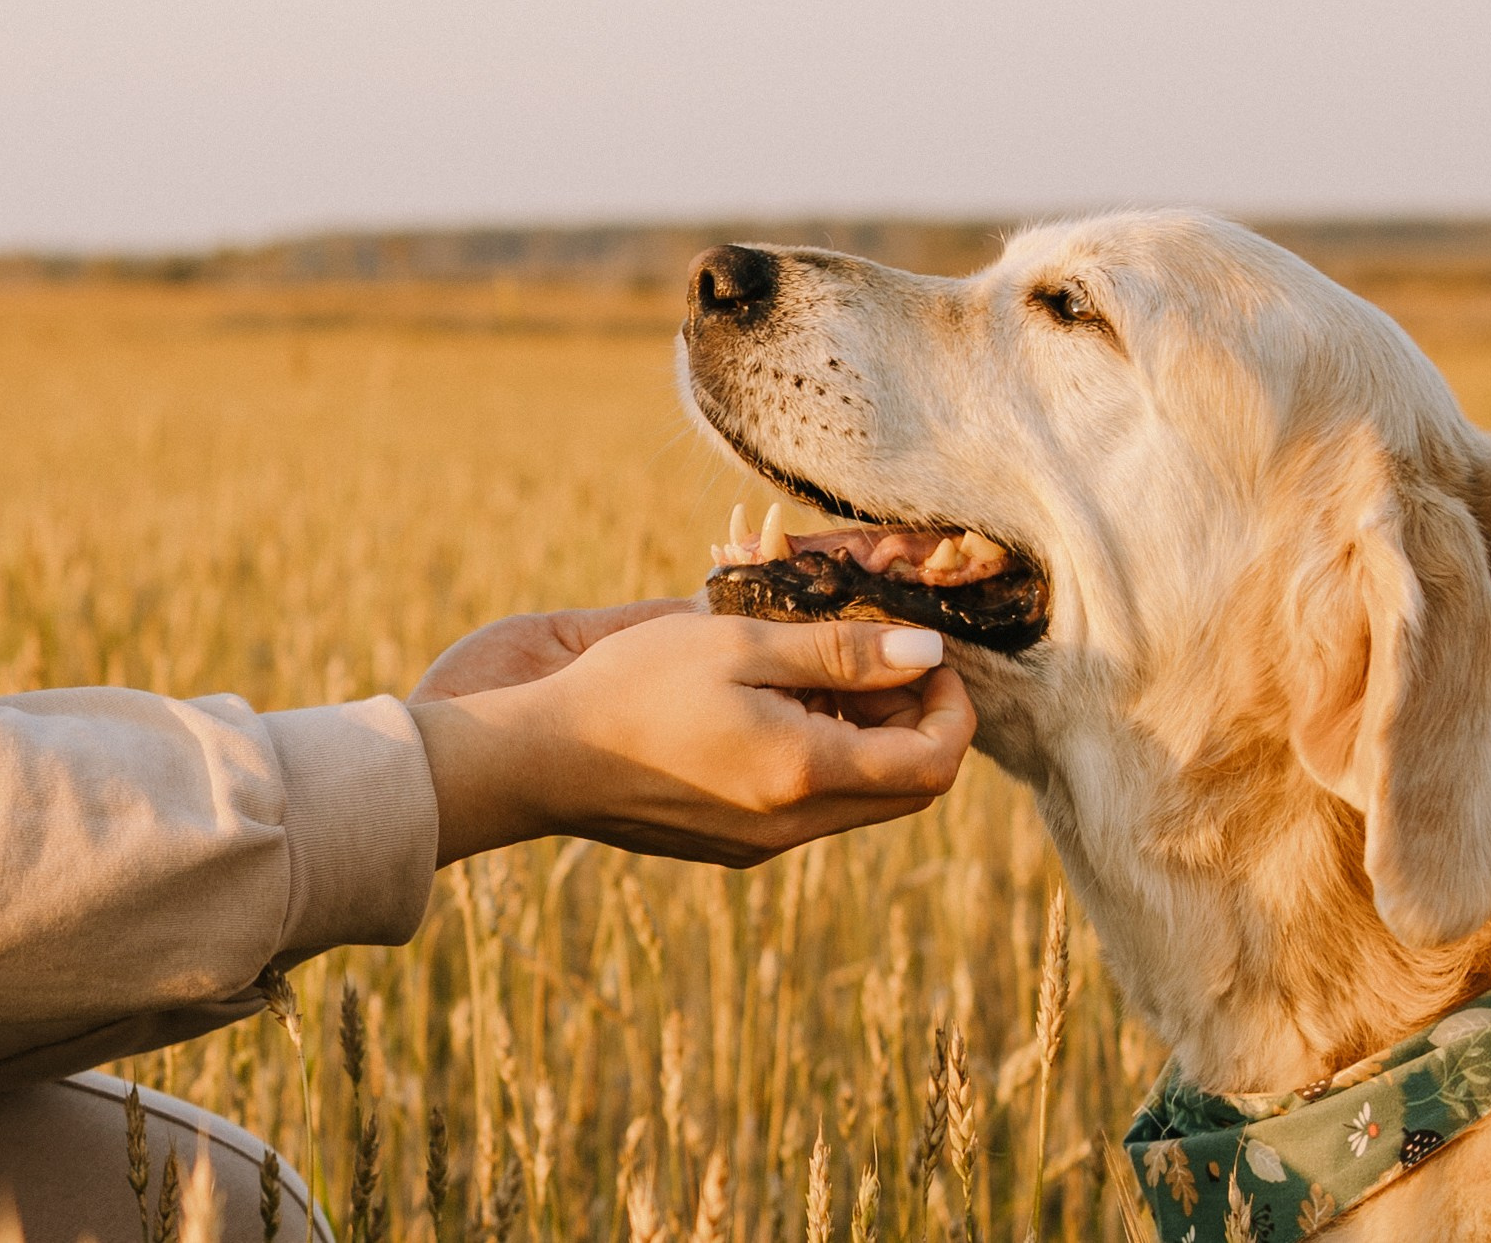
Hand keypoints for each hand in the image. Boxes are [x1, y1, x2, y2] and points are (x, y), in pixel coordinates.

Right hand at [410, 614, 974, 867]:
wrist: (538, 761)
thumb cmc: (635, 687)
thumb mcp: (743, 646)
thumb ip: (844, 652)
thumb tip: (928, 654)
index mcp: (806, 775)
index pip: (934, 764)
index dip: (952, 708)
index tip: (927, 656)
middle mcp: (795, 826)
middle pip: (909, 790)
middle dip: (918, 722)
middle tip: (883, 659)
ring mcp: (763, 845)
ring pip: (861, 800)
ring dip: (870, 740)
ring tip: (823, 673)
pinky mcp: (734, 846)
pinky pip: (812, 808)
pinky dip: (824, 758)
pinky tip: (779, 707)